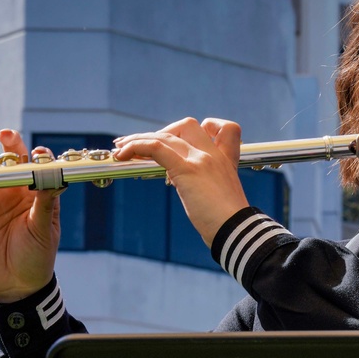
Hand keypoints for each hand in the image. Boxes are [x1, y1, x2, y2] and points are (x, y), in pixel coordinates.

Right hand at [0, 130, 60, 301]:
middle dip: (9, 147)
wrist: (15, 284)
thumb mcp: (43, 231)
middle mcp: (15, 193)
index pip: (37, 169)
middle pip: (10, 163)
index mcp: (37, 195)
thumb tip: (52, 179)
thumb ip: (44, 204)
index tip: (37, 154)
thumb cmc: (37, 258)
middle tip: (5, 135)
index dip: (37, 157)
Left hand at [112, 117, 246, 247]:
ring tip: (121, 149)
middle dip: (162, 132)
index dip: (201, 127)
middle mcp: (213, 154)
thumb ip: (202, 182)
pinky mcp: (186, 170)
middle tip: (144, 148)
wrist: (237, 232)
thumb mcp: (219, 195)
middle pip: (186, 125)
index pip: (219, 127)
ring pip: (165, 135)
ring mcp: (200, 160)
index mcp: (225, 159)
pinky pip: (156, 148)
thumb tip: (179, 181)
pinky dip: (136, 147)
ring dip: (139, 139)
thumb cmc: (229, 223)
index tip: (183, 142)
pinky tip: (122, 155)